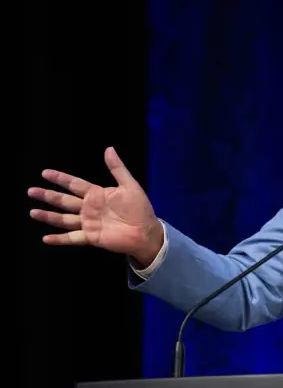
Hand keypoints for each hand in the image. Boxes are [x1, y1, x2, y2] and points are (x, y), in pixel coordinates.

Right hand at [28, 147, 163, 265]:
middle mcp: (89, 208)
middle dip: (48, 196)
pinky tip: (46, 238)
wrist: (147, 231)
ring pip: (64, 219)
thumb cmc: (140, 208)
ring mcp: (88, 223)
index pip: (74, 184)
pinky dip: (59, 239)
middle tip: (31, 191)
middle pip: (64, 201)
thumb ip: (117, 168)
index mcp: (97, 194)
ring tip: (32, 212)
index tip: (45, 173)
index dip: (60, 178)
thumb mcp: (130, 186)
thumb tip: (109, 148)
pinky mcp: (91, 237)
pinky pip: (72, 238)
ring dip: (48, 216)